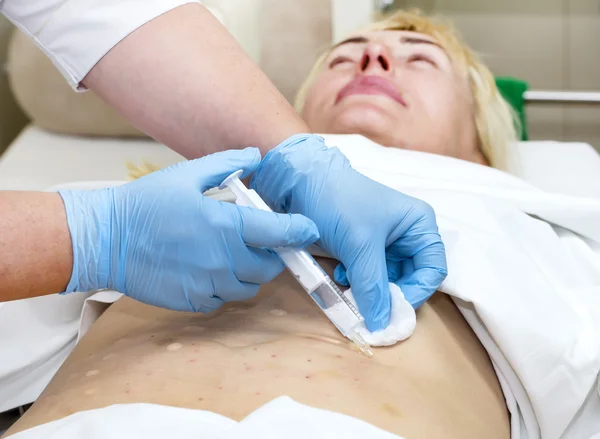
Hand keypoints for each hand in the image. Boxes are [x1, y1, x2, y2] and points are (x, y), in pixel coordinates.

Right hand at [58, 148, 318, 311]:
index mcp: (226, 225)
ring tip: (231, 254)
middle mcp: (223, 259)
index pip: (279, 233)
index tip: (309, 230)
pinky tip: (208, 269)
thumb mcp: (187, 175)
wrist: (106, 241)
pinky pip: (225, 299)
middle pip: (270, 266)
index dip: (299, 231)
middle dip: (271, 254)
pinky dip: (225, 287)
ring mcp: (209, 284)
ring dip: (249, 272)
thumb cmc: (145, 204)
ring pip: (250, 287)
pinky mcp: (195, 302)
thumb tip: (256, 156)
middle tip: (258, 240)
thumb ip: (227, 164)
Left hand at [251, 134, 446, 330]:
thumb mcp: (358, 245)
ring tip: (350, 289)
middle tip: (368, 309)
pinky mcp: (362, 249)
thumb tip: (381, 326)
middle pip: (410, 279)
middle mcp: (406, 235)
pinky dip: (357, 283)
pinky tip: (341, 276)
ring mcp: (383, 243)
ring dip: (370, 291)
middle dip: (389, 295)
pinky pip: (368, 277)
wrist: (298, 181)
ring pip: (387, 282)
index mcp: (418, 225)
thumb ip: (372, 286)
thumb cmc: (337, 201)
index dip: (415, 294)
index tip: (391, 312)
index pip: (432, 271)